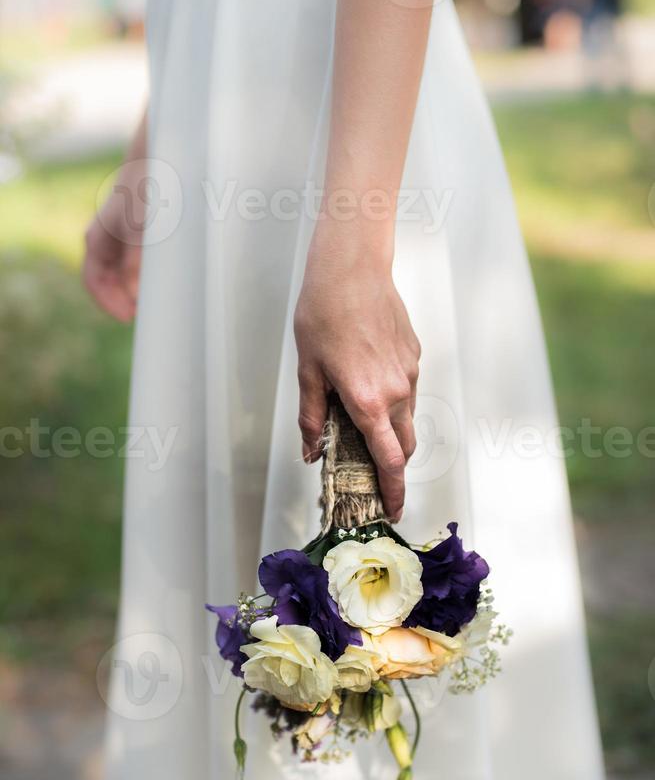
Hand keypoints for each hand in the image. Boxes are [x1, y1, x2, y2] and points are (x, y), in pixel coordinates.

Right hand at [82, 162, 144, 322]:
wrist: (156, 161)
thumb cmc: (143, 191)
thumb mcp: (139, 228)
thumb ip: (136, 261)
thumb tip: (134, 293)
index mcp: (96, 240)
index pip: (94, 282)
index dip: (109, 303)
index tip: (129, 317)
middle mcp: (104, 241)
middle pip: (108, 282)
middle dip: (123, 300)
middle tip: (147, 314)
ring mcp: (119, 239)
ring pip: (122, 274)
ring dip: (134, 290)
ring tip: (155, 302)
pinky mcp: (136, 236)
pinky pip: (135, 264)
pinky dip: (144, 277)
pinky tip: (162, 282)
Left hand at [294, 228, 419, 520]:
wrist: (352, 268)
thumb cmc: (324, 313)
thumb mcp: (308, 370)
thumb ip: (311, 416)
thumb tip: (311, 451)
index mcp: (368, 402)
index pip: (389, 461)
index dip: (392, 491)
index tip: (391, 510)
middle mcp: (396, 392)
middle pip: (405, 446)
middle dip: (392, 466)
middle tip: (373, 475)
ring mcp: (410, 373)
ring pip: (407, 418)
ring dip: (392, 431)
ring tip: (363, 424)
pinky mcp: (414, 356)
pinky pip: (408, 390)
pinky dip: (393, 400)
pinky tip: (369, 382)